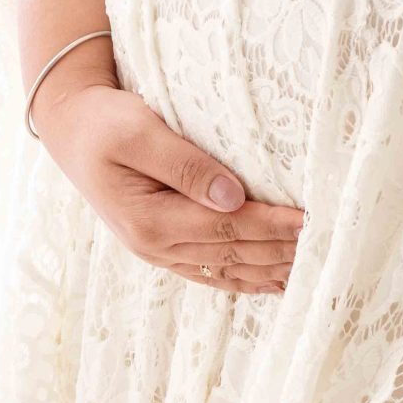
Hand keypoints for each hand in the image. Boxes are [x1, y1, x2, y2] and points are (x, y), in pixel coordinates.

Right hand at [33, 80, 305, 295]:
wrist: (72, 128)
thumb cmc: (105, 122)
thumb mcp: (139, 131)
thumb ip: (185, 164)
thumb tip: (233, 197)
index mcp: (149, 220)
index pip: (227, 228)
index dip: (274, 226)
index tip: (313, 221)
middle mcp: (155, 245)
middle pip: (234, 252)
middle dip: (283, 250)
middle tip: (331, 245)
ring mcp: (159, 251)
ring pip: (228, 268)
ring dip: (272, 269)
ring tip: (316, 270)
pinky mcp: (163, 246)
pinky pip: (213, 271)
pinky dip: (247, 278)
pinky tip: (275, 281)